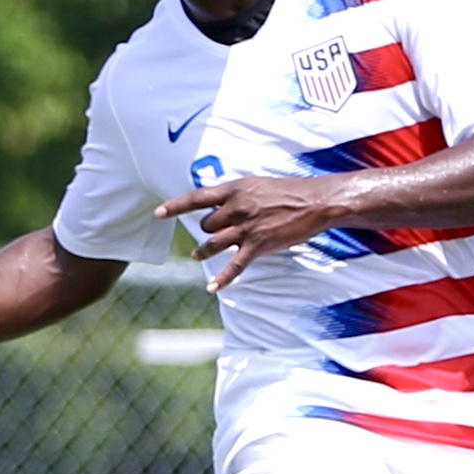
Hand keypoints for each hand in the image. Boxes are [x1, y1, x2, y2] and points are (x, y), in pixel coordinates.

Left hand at [158, 173, 345, 288]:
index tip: (158, 213)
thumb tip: (220, 203)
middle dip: (208, 230)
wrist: (315, 202)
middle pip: (207, 225)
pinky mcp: (258, 245)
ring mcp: (246, 228)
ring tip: (195, 256)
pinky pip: (235, 265)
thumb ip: (237, 194)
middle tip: (215, 234)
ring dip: (202, 252)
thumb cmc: (289, 191)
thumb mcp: (257, 185)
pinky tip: (211, 288)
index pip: (197, 198)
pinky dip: (222, 278)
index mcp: (235, 190)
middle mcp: (236, 208)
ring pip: (213, 244)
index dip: (175, 206)